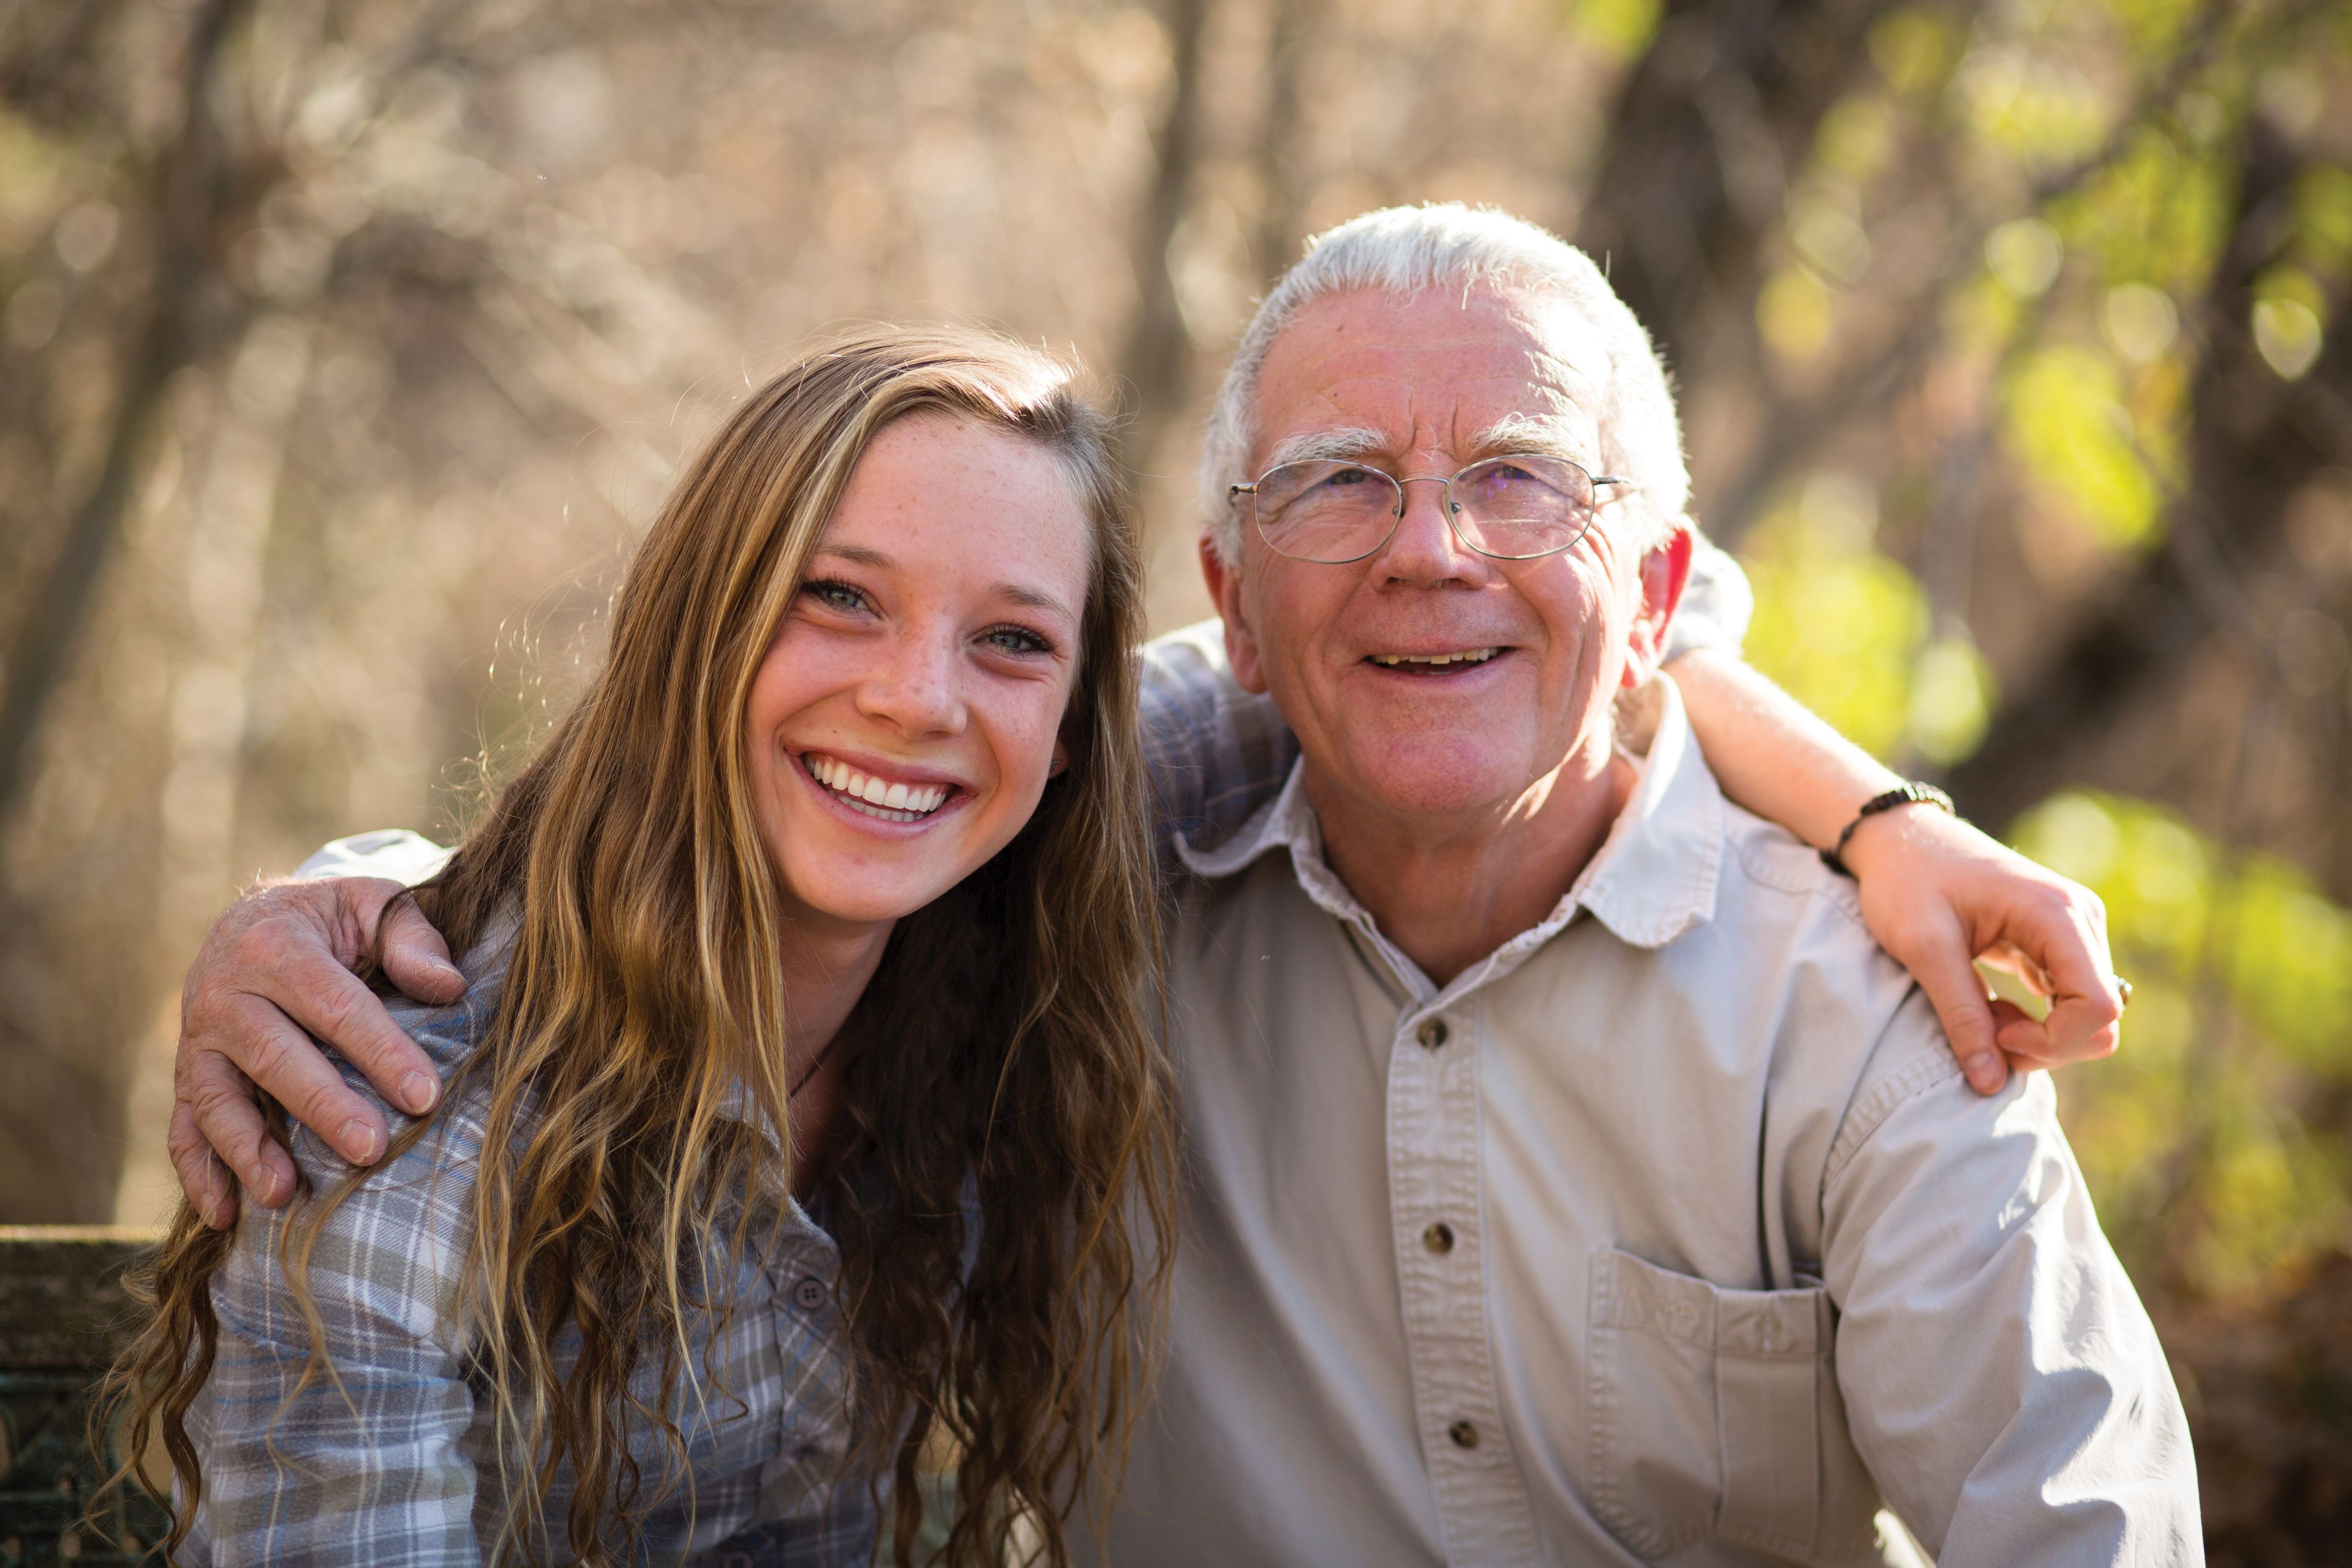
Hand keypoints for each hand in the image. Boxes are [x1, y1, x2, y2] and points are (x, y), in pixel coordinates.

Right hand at [171, 877, 466, 1227]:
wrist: (255, 919)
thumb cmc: (331, 920)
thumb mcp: (372, 904)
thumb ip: (412, 939)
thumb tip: (449, 986)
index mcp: (276, 945)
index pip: (336, 1005)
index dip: (382, 1052)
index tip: (425, 1096)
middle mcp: (225, 992)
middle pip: (276, 1056)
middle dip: (324, 1106)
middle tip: (370, 1150)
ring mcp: (199, 1039)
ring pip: (218, 1099)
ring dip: (249, 1150)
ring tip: (284, 1194)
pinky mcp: (187, 1075)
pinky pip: (184, 1128)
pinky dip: (199, 1174)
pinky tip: (226, 1216)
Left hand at [1840, 806, 2123, 1095]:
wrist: (1899, 839)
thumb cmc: (1906, 882)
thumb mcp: (1923, 948)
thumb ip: (1960, 1015)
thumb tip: (1990, 1083)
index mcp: (2056, 913)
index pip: (2099, 1006)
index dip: (2052, 1041)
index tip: (1995, 1036)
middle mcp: (2080, 920)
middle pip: (2102, 1018)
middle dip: (2045, 1046)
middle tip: (1980, 1035)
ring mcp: (2074, 932)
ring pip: (2087, 1016)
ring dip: (2037, 1036)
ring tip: (1978, 1017)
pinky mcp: (2058, 946)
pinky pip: (2069, 1004)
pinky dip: (2033, 1023)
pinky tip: (1988, 1011)